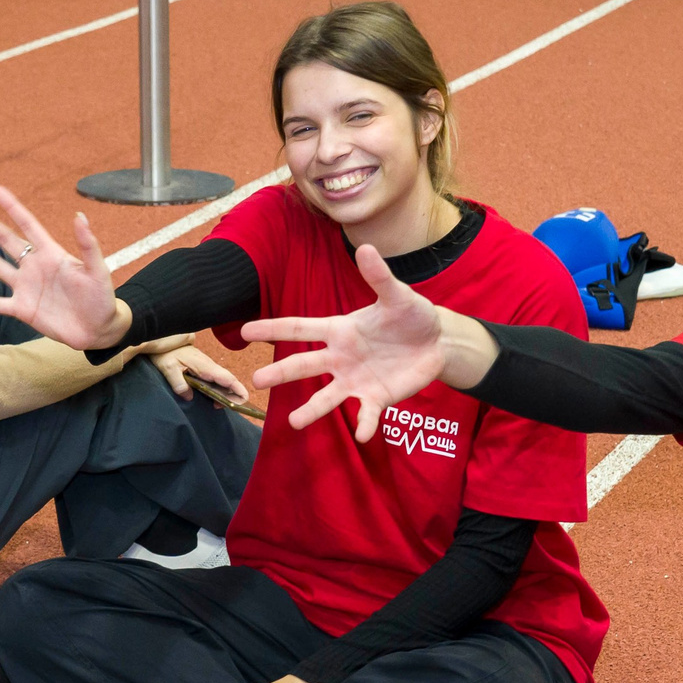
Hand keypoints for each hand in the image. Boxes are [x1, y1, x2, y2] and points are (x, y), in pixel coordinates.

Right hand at [0, 183, 124, 350]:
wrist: (98, 329)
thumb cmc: (101, 298)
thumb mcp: (98, 270)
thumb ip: (88, 245)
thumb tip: (79, 216)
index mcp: (50, 253)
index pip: (26, 223)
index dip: (10, 205)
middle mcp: (33, 266)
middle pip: (2, 239)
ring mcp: (25, 287)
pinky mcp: (22, 309)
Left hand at [140, 337, 250, 402]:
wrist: (164, 341)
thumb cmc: (167, 353)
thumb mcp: (169, 368)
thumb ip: (178, 383)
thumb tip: (188, 397)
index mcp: (205, 366)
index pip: (227, 378)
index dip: (237, 389)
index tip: (243, 399)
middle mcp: (209, 367)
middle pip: (228, 381)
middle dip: (234, 395)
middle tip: (233, 408)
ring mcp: (207, 368)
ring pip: (223, 382)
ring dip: (226, 394)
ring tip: (221, 406)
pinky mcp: (203, 370)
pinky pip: (216, 381)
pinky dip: (219, 390)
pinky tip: (215, 399)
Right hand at [242, 244, 460, 438]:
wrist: (437, 342)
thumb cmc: (411, 315)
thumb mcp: (398, 295)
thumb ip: (379, 278)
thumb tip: (364, 248)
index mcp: (339, 330)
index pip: (300, 329)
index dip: (272, 329)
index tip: (244, 331)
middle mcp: (341, 357)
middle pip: (305, 365)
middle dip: (281, 373)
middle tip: (256, 380)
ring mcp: (356, 380)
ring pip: (328, 397)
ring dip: (312, 410)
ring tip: (294, 423)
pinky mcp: (376, 397)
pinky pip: (367, 413)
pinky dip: (364, 424)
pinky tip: (362, 435)